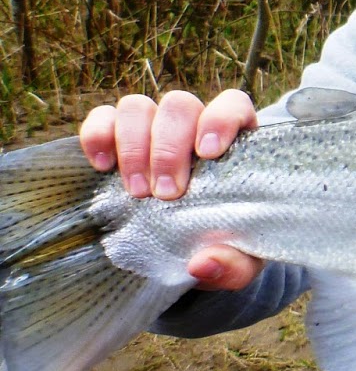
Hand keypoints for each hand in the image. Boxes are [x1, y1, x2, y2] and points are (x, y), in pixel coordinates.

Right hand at [79, 89, 264, 290]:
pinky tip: (102, 168)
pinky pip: (101, 117)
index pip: (232, 104)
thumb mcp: (244, 261)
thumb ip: (236, 266)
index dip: (220, 119)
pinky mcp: (117, 137)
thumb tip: (203, 263)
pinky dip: (97, 136)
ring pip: (137, 106)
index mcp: (236, 141)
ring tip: (137, 192)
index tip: (208, 153)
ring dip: (133, 147)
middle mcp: (194, 125)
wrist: (196, 246)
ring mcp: (153, 127)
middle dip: (167, 149)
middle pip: (178, 105)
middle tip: (166, 194)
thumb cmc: (230, 243)